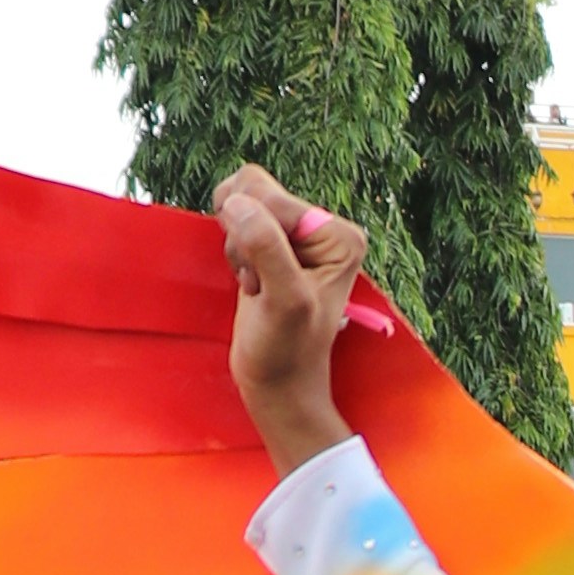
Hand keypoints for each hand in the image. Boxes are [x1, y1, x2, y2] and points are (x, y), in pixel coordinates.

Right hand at [218, 164, 371, 475]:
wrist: (278, 384)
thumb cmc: (286, 351)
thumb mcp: (282, 301)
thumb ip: (266, 248)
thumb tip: (236, 201)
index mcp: (340, 234)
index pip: (271, 197)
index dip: (252, 236)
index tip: (266, 282)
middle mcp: (324, 227)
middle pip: (254, 190)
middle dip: (242, 236)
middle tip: (260, 282)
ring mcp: (298, 234)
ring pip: (239, 202)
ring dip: (236, 245)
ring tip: (257, 285)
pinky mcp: (274, 243)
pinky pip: (236, 219)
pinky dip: (233, 250)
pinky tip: (252, 283)